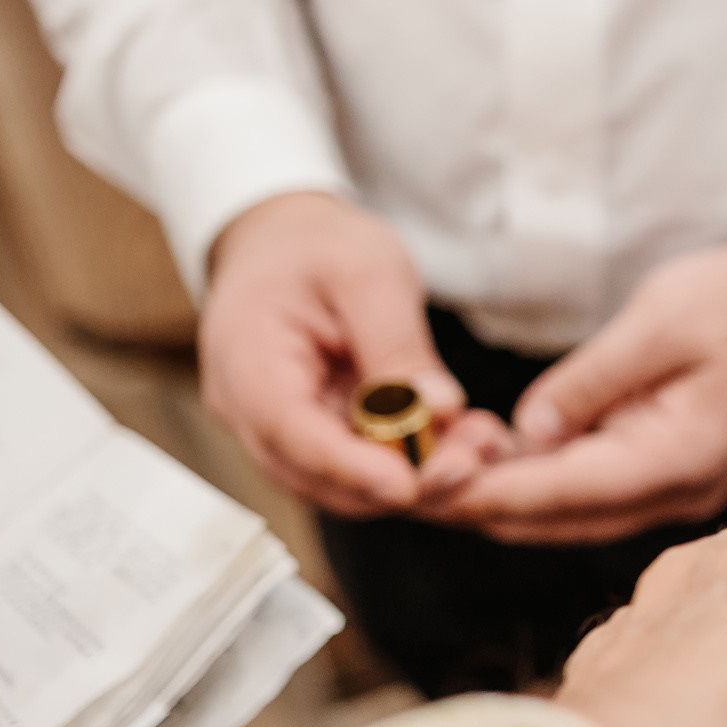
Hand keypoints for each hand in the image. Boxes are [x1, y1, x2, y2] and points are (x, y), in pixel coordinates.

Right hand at [199, 191, 507, 515]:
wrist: (284, 241)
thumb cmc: (317, 246)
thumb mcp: (367, 272)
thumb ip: (398, 343)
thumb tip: (439, 409)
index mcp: (247, 362)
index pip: (291, 433)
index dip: (351, 468)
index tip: (410, 485)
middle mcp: (251, 412)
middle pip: (319, 477)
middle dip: (399, 480)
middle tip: (474, 460)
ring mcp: (280, 430)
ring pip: (345, 484)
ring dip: (413, 476)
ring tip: (479, 445)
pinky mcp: (314, 435)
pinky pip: (360, 466)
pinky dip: (409, 462)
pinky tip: (459, 439)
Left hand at [426, 244, 726, 544]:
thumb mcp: (655, 323)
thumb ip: (587, 382)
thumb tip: (529, 430)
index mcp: (678, 458)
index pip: (565, 491)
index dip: (490, 491)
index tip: (424, 485)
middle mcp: (678, 491)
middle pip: (560, 518)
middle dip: (485, 501)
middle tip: (412, 476)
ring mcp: (674, 488)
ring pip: (570, 513)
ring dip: (508, 494)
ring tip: (445, 460)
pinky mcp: (666, 473)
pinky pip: (590, 492)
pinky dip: (540, 479)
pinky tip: (497, 452)